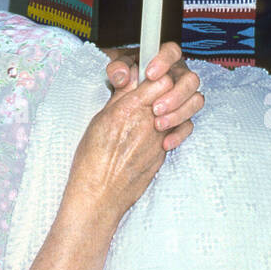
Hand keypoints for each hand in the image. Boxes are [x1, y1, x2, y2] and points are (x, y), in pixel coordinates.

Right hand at [67, 50, 199, 226]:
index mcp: (128, 109)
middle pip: (172, 92)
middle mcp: (148, 122)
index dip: (157, 75)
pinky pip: (175, 133)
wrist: (99, 194)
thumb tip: (131, 80)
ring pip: (178, 111)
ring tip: (156, 112)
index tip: (150, 76)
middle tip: (155, 92)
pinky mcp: (163, 154)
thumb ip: (120, 97)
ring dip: (171, 108)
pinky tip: (156, 131)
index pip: (159, 79)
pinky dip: (170, 128)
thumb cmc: (92, 159)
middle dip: (167, 88)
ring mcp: (158, 139)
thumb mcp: (100, 120)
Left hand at [104, 41, 201, 144]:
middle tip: (155, 107)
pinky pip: (190, 125)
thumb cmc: (122, 82)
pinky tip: (164, 142)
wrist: (123, 105)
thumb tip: (122, 75)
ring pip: (196, 101)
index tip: (150, 74)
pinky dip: (178, 134)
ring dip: (178, 114)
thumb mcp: (117, 72)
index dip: (164, 61)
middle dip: (175, 95)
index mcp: (164, 60)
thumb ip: (117, 70)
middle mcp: (178, 76)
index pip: (172, 51)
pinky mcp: (183, 117)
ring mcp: (184, 97)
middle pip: (191, 80)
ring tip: (157, 124)